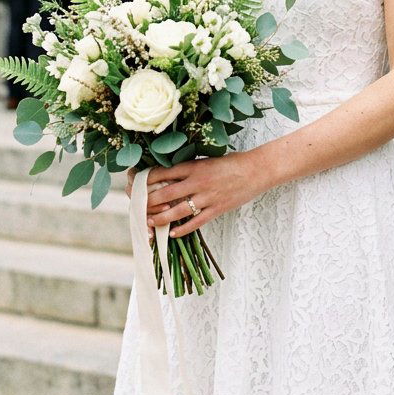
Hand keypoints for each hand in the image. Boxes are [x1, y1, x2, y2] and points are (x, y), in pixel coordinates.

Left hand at [144, 153, 264, 237]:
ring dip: (162, 218)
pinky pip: (196, 222)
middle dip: (149, 202)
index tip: (136, 184)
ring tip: (150, 221)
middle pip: (166, 194)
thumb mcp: (207, 160)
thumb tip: (169, 175)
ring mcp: (207, 197)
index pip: (164, 173)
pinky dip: (183, 229)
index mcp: (194, 166)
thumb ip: (190, 168)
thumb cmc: (232, 163)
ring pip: (178, 211)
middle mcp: (198, 182)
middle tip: (137, 208)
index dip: (147, 180)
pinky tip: (173, 234)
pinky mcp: (217, 209)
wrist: (257, 170)